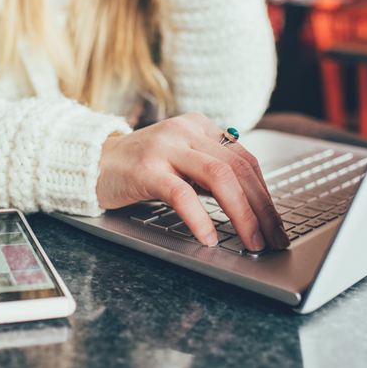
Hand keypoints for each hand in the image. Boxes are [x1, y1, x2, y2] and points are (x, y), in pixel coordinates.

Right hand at [97, 112, 289, 250]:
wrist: (92, 161)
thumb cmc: (138, 166)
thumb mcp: (180, 160)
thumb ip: (209, 172)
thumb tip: (250, 205)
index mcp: (199, 126)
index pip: (245, 159)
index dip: (265, 194)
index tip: (275, 222)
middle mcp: (185, 131)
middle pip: (238, 169)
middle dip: (262, 208)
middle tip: (273, 238)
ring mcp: (165, 148)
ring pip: (219, 178)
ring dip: (242, 214)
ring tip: (251, 241)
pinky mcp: (145, 169)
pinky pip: (182, 194)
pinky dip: (200, 218)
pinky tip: (209, 237)